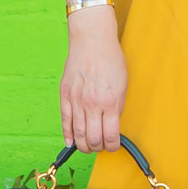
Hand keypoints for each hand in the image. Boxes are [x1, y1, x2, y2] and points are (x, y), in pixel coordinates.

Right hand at [61, 9, 126, 151]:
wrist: (92, 40)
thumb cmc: (110, 60)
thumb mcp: (123, 85)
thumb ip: (117, 107)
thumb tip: (112, 126)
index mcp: (110, 102)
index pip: (110, 136)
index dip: (112, 146)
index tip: (113, 145)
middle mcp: (92, 104)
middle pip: (93, 139)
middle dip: (98, 147)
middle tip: (101, 146)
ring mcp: (76, 100)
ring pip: (78, 134)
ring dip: (84, 145)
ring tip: (88, 145)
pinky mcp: (65, 95)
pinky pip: (65, 122)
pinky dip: (68, 135)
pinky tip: (71, 142)